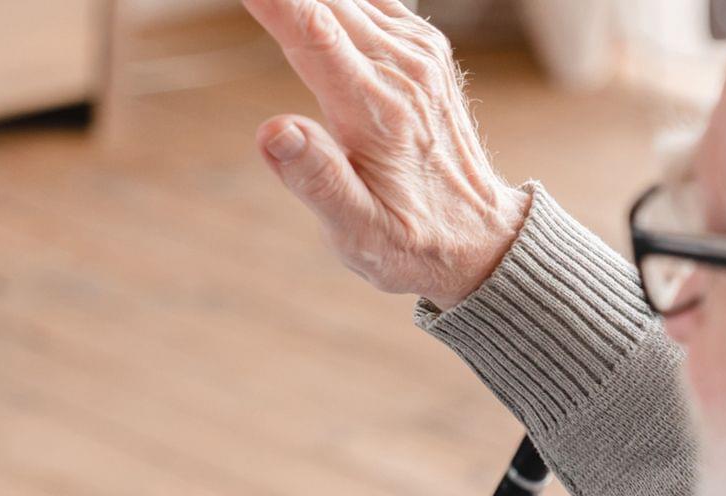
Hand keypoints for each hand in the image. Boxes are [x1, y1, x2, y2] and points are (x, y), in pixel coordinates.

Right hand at [243, 0, 530, 307]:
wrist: (479, 237)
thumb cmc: (410, 242)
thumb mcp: (360, 233)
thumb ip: (318, 181)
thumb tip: (273, 131)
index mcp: (378, 112)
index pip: (314, 33)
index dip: (274, 2)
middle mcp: (402, 69)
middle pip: (327, 1)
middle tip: (246, 2)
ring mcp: (416, 53)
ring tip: (270, 8)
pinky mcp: (421, 48)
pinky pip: (370, 1)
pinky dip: (334, 1)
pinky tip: (312, 9)